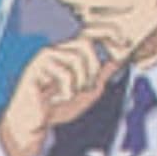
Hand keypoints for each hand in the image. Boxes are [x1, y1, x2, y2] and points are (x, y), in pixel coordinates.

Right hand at [0, 23, 130, 155]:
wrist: (33, 124)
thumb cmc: (57, 108)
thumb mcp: (86, 94)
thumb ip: (99, 78)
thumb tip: (116, 62)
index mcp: (68, 54)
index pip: (88, 33)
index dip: (107, 31)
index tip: (123, 41)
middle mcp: (57, 51)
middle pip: (85, 43)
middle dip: (92, 68)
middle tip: (86, 88)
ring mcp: (45, 57)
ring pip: (76, 58)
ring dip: (79, 83)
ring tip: (69, 95)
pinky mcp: (36, 66)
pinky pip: (64, 73)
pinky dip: (66, 91)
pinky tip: (56, 98)